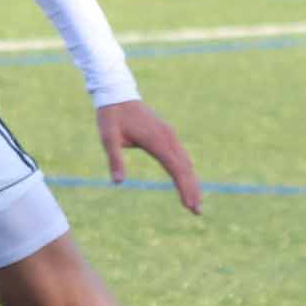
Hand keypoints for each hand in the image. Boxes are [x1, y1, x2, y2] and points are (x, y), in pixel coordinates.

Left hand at [97, 99, 201, 214]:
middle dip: (192, 190)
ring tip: (194, 202)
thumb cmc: (111, 117)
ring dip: (191, 181)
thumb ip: (114, 159)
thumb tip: (117, 182)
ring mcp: (170, 136)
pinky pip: (181, 156)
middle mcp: (168, 138)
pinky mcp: (167, 134)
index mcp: (156, 141)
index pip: (176, 169)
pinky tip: (187, 181)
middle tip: (197, 211)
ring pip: (186, 162)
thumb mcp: (108, 138)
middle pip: (186, 168)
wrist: (117, 94)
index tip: (189, 205)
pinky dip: (186, 171)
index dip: (184, 187)